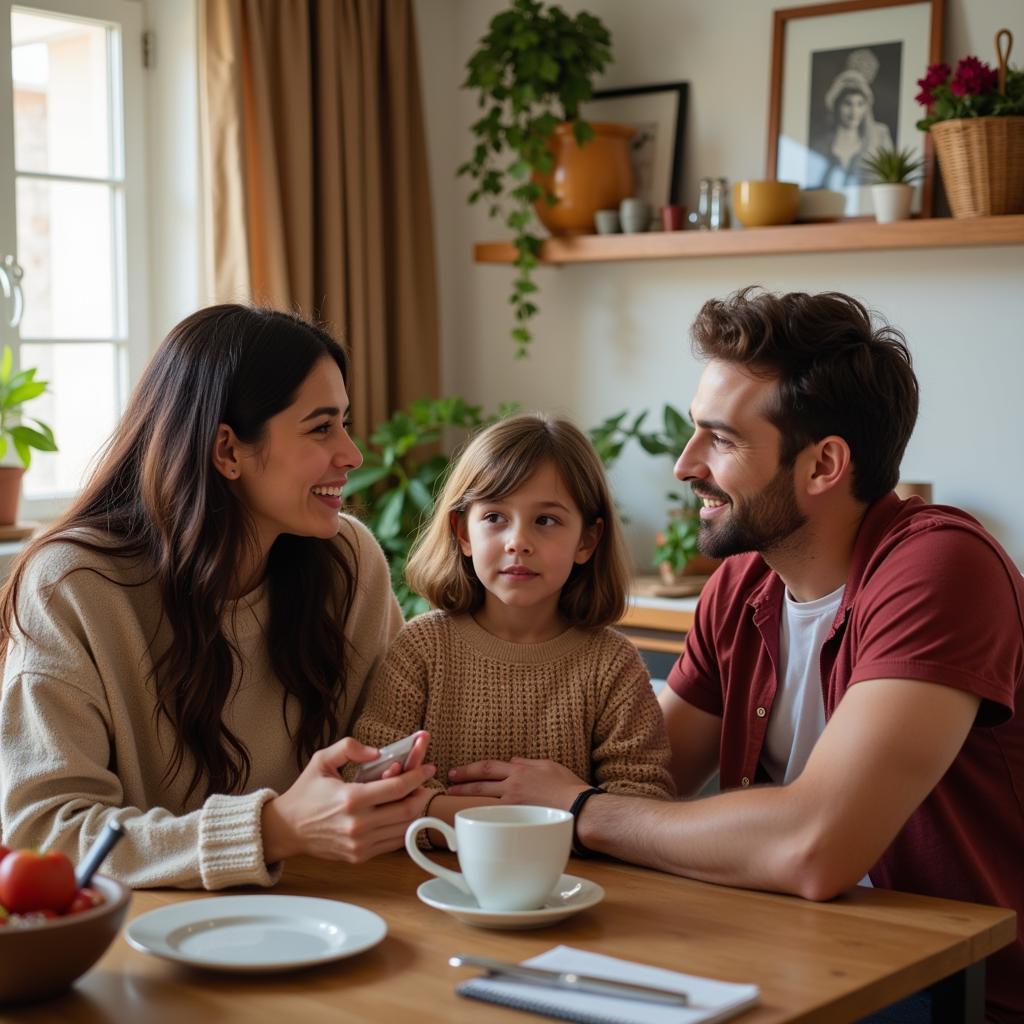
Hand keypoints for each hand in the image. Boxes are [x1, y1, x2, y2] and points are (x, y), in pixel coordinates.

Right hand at [262, 735, 435, 864]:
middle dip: (422, 794)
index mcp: (351, 798)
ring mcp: (360, 844)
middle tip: (425, 783)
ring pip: (403, 829)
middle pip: (406, 810)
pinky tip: (402, 815)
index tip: (428, 768)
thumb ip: (349, 747)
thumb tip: (377, 752)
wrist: (287, 829)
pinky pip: (392, 843)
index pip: (397, 788)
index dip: (418, 776)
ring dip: (415, 811)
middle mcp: (358, 824)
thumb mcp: (322, 760)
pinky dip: (403, 828)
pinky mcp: (359, 856)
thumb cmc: (305, 793)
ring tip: (415, 796)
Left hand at [446, 758, 587, 809]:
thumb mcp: (549, 766)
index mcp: (520, 770)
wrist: (580, 808)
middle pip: (482, 781)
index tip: (456, 772)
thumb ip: (528, 763)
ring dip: (466, 798)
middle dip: (462, 782)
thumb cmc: (569, 787)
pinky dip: (482, 814)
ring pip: (484, 798)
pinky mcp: (518, 819)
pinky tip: (472, 818)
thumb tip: (513, 762)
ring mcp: (514, 803)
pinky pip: (496, 814)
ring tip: (452, 798)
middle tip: (448, 783)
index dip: (470, 769)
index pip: (489, 767)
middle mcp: (513, 785)